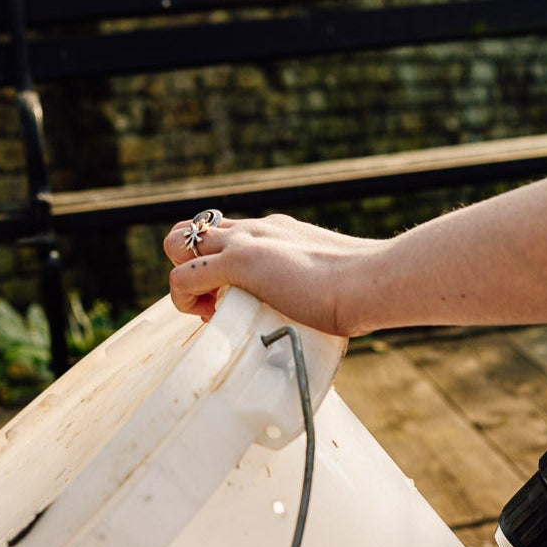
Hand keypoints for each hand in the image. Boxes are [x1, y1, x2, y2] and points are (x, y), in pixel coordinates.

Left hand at [164, 213, 380, 335]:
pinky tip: (207, 318)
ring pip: (177, 244)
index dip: (220, 265)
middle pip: (194, 230)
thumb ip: (321, 291)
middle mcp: (254, 228)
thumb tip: (337, 318)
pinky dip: (183, 300)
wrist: (369, 280)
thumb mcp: (333, 284)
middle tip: (214, 303)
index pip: (229, 234)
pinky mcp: (238, 262)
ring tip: (208, 310)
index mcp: (277, 230)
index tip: (235, 300)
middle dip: (192, 265)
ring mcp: (244, 242)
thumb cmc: (363, 291)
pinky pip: (182, 276)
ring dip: (183, 279)